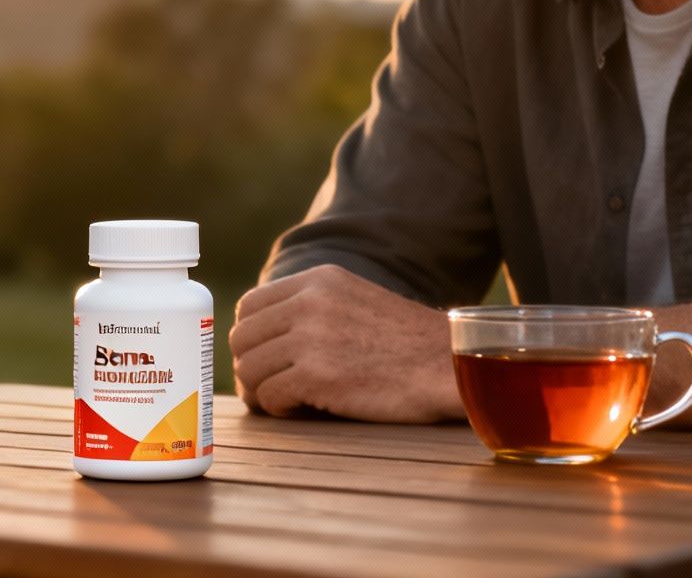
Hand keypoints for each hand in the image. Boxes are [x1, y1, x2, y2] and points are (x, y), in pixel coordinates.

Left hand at [229, 265, 462, 423]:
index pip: (250, 306)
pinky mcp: (317, 374)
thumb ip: (313, 308)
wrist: (449, 367)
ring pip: (249, 369)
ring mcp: (311, 337)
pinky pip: (268, 396)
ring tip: (290, 400)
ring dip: (263, 392)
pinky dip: (279, 409)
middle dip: (251, 367)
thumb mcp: (356, 302)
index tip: (263, 359)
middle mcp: (310, 302)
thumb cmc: (407, 345)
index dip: (250, 338)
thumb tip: (263, 339)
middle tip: (271, 388)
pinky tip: (305, 409)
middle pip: (242, 338)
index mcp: (319, 280)